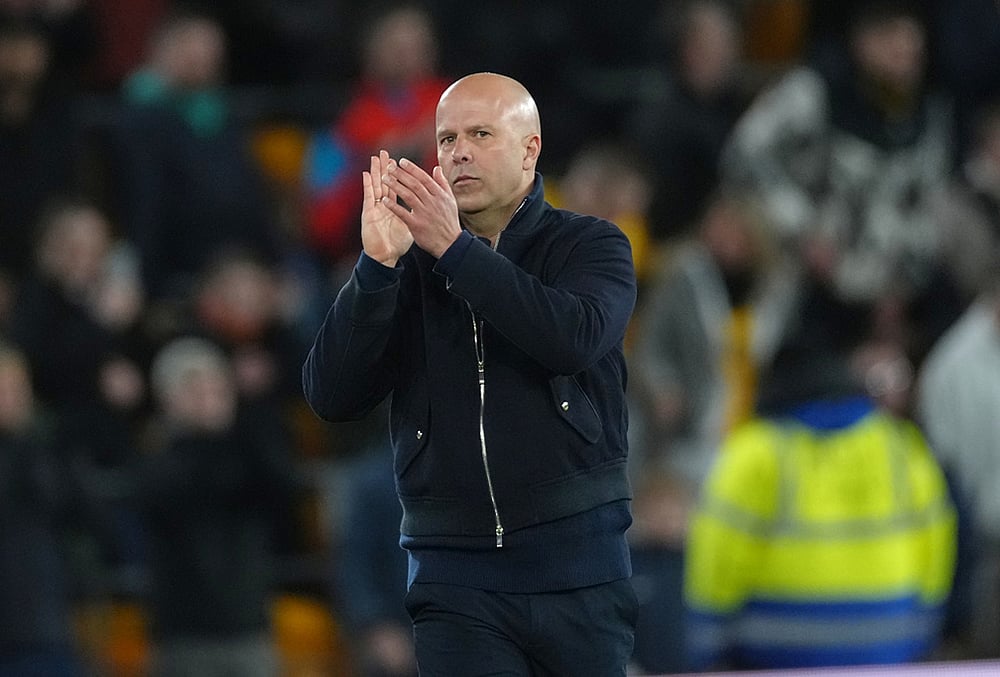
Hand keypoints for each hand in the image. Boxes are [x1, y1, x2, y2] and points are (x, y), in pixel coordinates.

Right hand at [362, 150, 413, 266]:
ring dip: (375, 172)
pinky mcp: (369, 214)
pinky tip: (366, 175)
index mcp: (394, 208)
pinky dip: (367, 186)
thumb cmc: (396, 243)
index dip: (399, 175)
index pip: (397, 187)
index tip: (401, 162)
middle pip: (384, 183)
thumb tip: (425, 207)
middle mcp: (383, 206)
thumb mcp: (410, 225)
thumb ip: (415, 214)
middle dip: (385, 168)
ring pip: (375, 186)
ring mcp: (375, 209)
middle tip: (385, 153)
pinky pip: (368, 198)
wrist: (385, 256)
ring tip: (375, 158)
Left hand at [382, 157, 461, 257]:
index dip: (411, 168)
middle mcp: (432, 202)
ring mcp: (424, 213)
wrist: (450, 243)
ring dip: (395, 186)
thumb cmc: (449, 221)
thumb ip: (442, 183)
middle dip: (400, 174)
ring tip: (384, 179)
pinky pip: (403, 213)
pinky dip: (393, 206)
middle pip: (414, 184)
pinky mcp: (417, 225)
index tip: (401, 161)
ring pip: (408, 195)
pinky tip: (384, 200)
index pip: (424, 178)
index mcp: (440, 195)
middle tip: (389, 167)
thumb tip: (437, 168)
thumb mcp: (450, 200)